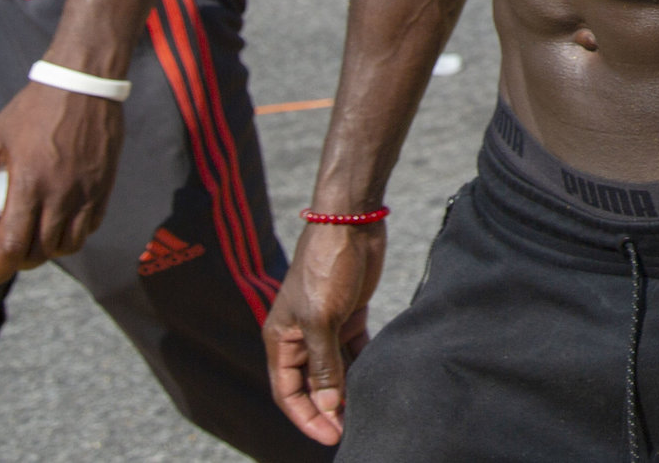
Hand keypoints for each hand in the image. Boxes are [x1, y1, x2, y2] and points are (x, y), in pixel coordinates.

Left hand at [0, 81, 124, 287]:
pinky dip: (75, 236)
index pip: (13, 244)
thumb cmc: (32, 109)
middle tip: (11, 257)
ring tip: (37, 244)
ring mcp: (85, 191)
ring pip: (69, 244)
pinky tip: (63, 228)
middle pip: (42, 250)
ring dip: (50, 252)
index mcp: (29, 183)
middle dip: (22, 261)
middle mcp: (60, 193)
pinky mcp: (104, 185)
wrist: (82, 84)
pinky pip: (91, 225)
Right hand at [264, 220, 386, 443]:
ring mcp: (326, 326)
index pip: (287, 392)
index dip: (305, 417)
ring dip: (347, 390)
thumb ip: (323, 365)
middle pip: (311, 386)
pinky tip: (376, 381)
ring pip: (334, 370)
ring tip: (367, 411)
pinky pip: (353, 351)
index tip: (330, 436)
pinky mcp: (350, 314)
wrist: (350, 221)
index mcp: (282, 339)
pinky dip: (362, 366)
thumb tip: (329, 407)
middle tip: (352, 429)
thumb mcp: (321, 319)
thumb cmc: (325, 266)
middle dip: (328, 409)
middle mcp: (301, 336)